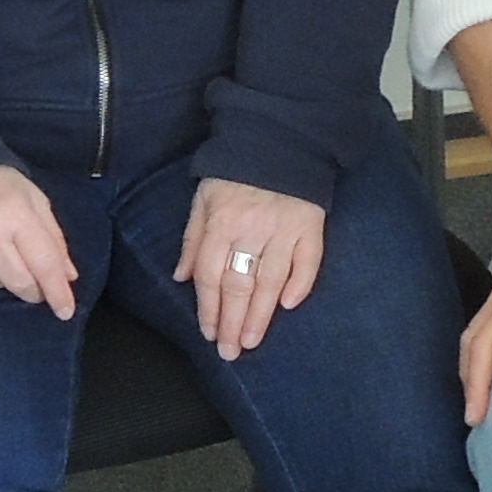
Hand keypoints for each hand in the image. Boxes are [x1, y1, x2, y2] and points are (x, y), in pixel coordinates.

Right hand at [0, 166, 81, 317]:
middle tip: (36, 285)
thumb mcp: (35, 201)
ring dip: (2, 273)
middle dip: (33, 290)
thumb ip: (54, 239)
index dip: (57, 291)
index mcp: (16, 214)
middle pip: (19, 282)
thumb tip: (67, 277)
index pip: (43, 263)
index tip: (65, 311)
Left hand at [175, 179, 324, 358]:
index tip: (208, 333)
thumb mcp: (204, 198)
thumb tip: (182, 277)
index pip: (210, 274)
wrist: (280, 139)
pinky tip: (289, 307)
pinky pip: (308, 261)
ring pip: (270, 280)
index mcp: (221, 221)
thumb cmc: (235, 172)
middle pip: (239, 284)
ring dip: (260, 314)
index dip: (208, 307)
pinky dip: (300, 284)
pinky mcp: (310, 224)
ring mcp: (283, 228)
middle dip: (232, 322)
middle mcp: (251, 228)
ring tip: (251, 341)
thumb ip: (193, 238)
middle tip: (230, 351)